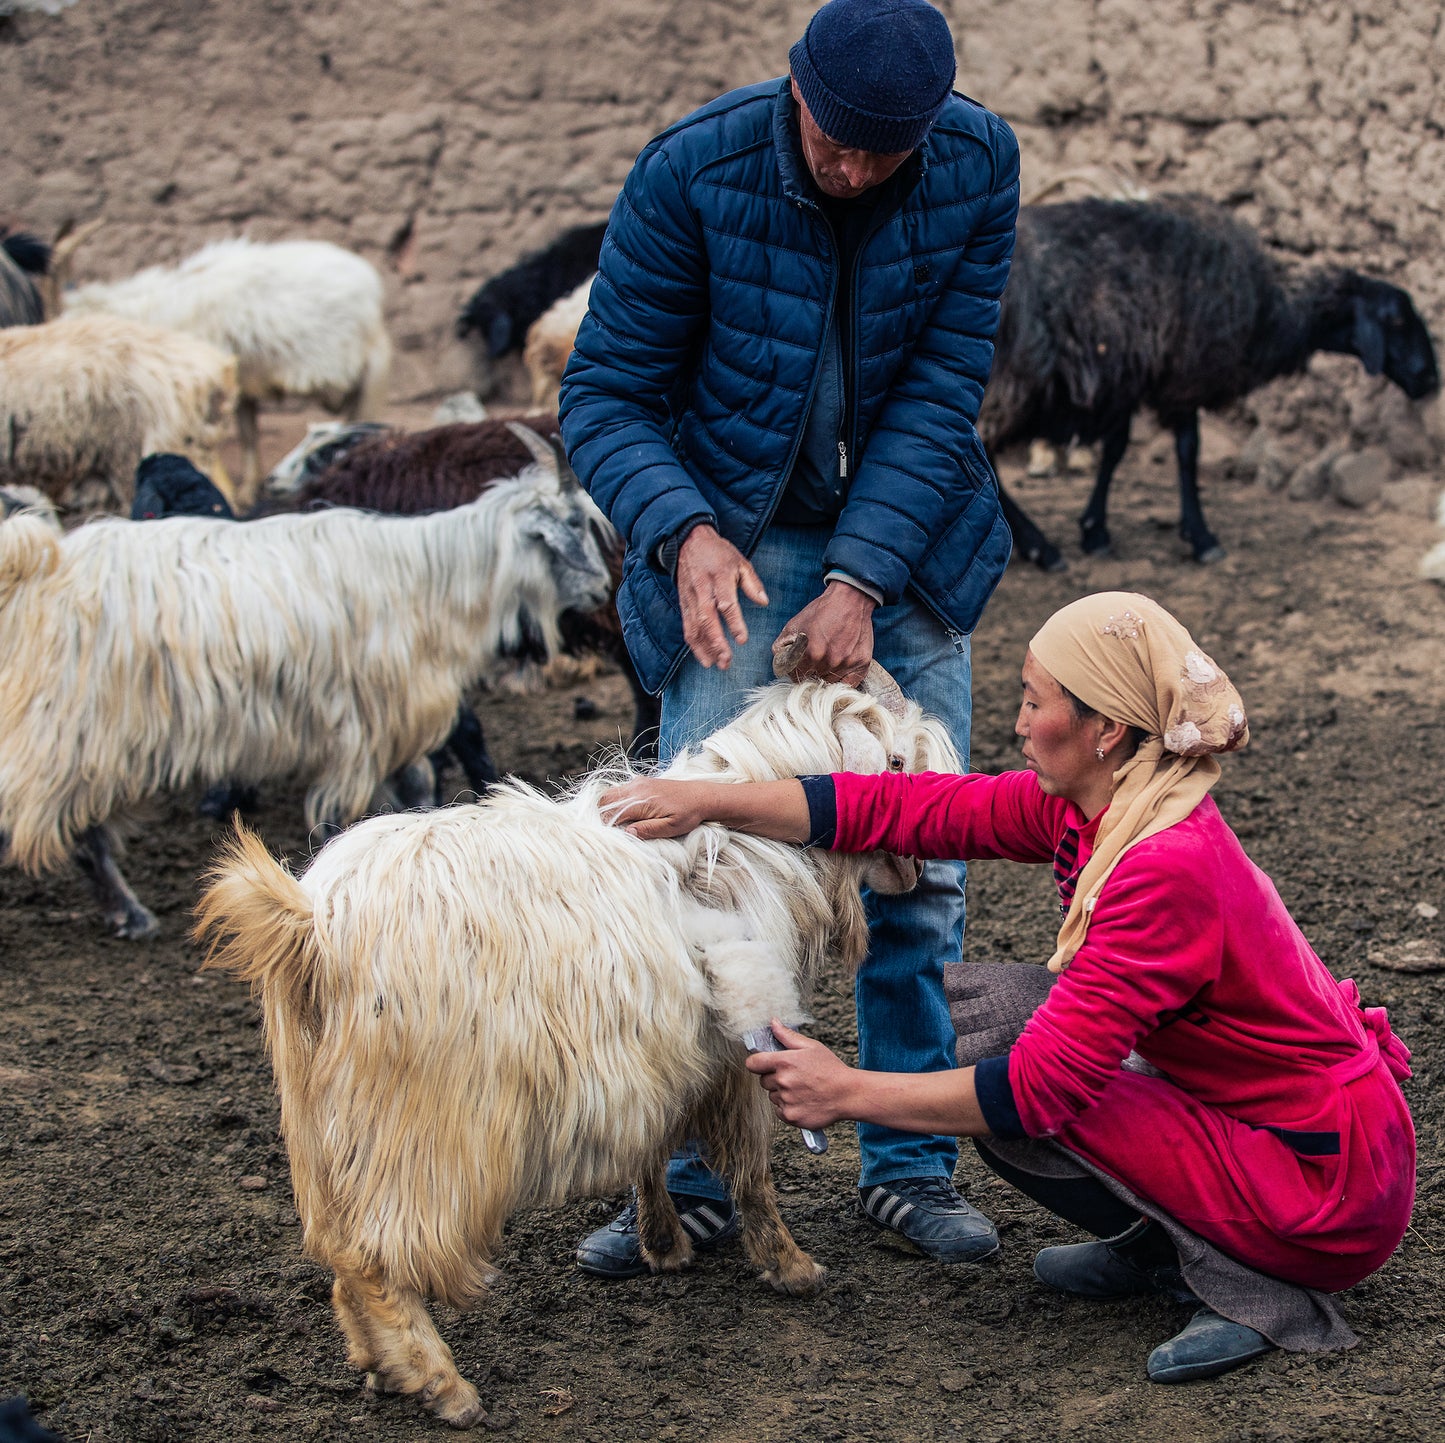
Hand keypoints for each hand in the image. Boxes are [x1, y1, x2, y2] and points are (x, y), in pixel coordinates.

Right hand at [599, 778, 710, 839]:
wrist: (701, 796)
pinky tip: (626, 814)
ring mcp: (638, 782)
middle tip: (611, 831)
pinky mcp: (641, 781)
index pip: (611, 812)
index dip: (606, 826)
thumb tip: (627, 833)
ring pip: (610, 794)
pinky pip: (620, 790)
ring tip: (617, 824)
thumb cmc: (688, 814)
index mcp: (642, 800)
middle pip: (605, 800)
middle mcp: (636, 787)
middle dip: (602, 816)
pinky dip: (616, 802)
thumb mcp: (671, 828)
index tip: (610, 837)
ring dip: (608, 808)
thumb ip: (648, 830)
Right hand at [676, 525, 768, 669]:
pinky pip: (687, 627)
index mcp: (719, 577)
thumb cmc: (718, 553)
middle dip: (716, 643)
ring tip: (717, 665)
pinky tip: (704, 658)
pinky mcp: (683, 603)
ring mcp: (690, 598)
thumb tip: (764, 602)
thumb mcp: (740, 561)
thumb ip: (752, 583)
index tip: (742, 640)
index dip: (734, 623)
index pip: (726, 604)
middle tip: (727, 661)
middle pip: (707, 620)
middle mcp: (702, 590)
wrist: (688, 541)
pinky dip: (694, 644)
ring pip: (695, 627)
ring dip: (705, 648)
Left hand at [744, 1019, 855, 1129]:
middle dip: (774, 1078)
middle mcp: (782, 1082)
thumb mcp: (811, 1047)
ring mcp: (786, 1100)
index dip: (757, 1063)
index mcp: (784, 1062)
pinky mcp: (791, 1116)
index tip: (764, 1064)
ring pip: (772, 1096)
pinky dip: (788, 1108)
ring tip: (802, 1089)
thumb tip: (773, 1023)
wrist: (848, 1094)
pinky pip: (780, 1111)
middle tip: (794, 1077)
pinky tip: (803, 1101)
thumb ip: (787, 1036)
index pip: (753, 1063)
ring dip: (782, 1094)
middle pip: (763, 1081)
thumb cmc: (831, 1069)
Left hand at [780, 581, 875, 683]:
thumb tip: (779, 663)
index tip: (799, 665)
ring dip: (826, 674)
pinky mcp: (862, 664)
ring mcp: (847, 663)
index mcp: (811, 653)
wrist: (849, 600)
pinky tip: (840, 667)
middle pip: (813, 680)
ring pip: (830, 682)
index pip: (797, 676)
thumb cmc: (821, 611)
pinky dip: (843, 679)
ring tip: (828, 657)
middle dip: (811, 672)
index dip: (796, 671)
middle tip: (815, 658)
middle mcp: (830, 661)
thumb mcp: (794, 624)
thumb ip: (781, 646)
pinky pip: (849, 684)